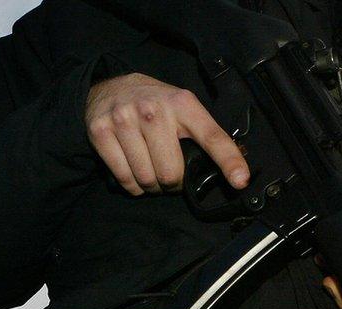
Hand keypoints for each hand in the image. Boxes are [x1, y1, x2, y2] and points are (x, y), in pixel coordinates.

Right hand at [85, 72, 249, 195]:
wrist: (108, 88)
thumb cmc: (152, 104)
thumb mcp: (181, 107)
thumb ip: (201, 132)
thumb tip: (231, 168)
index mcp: (182, 103)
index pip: (211, 136)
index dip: (228, 161)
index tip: (240, 181)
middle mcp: (153, 110)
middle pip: (171, 173)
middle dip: (173, 183)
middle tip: (169, 175)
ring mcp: (125, 120)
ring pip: (146, 179)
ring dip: (151, 186)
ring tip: (151, 173)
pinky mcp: (101, 132)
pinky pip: (124, 179)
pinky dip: (132, 185)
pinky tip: (134, 173)